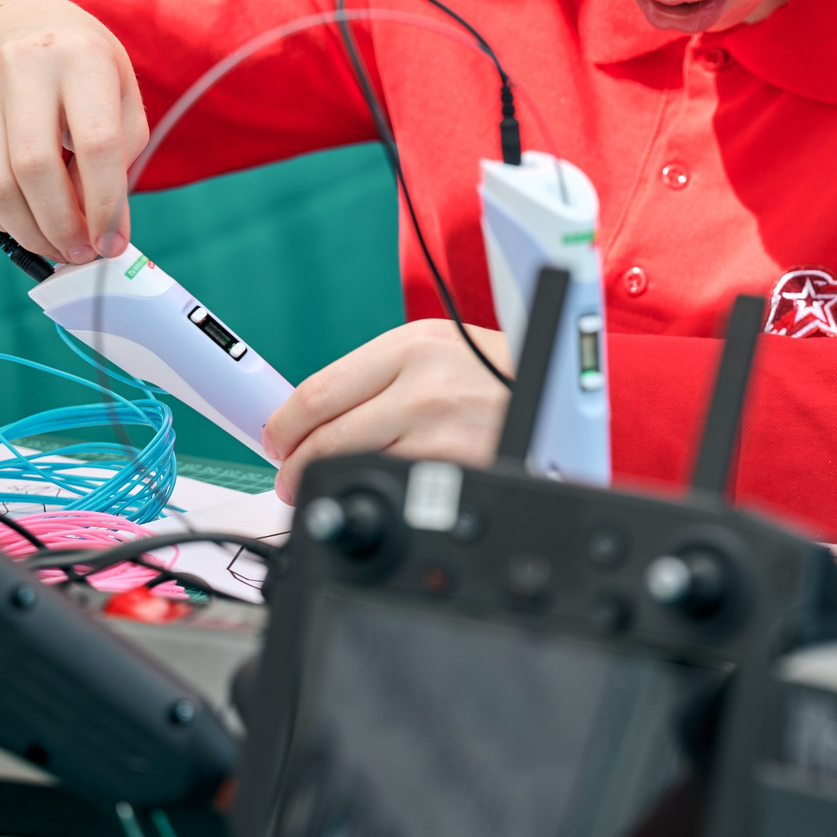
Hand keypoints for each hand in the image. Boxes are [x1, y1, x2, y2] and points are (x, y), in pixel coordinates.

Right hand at [0, 0, 147, 264]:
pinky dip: (0, 220)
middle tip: (83, 253)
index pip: (95, 143)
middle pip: (34, 168)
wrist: (15, 24)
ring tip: (59, 247)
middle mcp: (22, 68)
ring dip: (29, 232)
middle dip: (61, 226)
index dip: (105, 204)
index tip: (113, 243)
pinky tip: (27, 225)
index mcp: (79, 58)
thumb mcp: (120, 94)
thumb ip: (120, 156)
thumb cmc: (84, 70)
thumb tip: (104, 228)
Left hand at [264, 320, 514, 501]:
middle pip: (326, 436)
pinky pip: (393, 485)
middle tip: (288, 475)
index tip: (277, 439)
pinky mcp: (458, 467)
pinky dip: (372, 491)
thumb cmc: (495, 373)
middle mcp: (422, 384)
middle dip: (294, 464)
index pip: (318, 392)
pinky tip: (371, 488)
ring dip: (324, 482)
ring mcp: (441, 429)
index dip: (284, 425)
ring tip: (319, 485)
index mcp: (410, 345)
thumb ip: (377, 375)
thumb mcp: (437, 349)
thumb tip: (314, 413)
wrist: (560, 393)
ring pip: (352, 466)